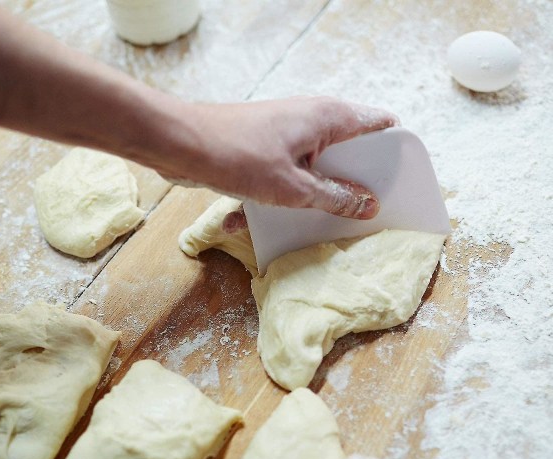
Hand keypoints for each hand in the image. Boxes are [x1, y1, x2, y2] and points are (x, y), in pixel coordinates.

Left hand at [158, 97, 398, 218]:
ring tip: (310, 223)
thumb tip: (368, 204)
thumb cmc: (238, 156)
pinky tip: (247, 220)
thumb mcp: (294, 188)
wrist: (179, 145)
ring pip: (313, 169)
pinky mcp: (263, 150)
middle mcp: (310, 120)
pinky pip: (281, 176)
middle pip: (346, 153)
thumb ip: (335, 197)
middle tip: (360, 214)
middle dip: (351, 184)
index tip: (397, 184)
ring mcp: (285, 134)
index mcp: (328, 118)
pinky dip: (272, 197)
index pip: (378, 126)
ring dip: (310, 197)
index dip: (392, 154)